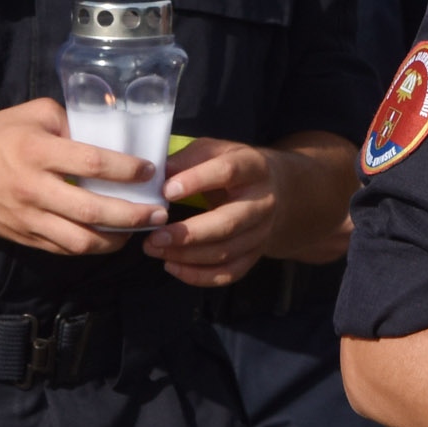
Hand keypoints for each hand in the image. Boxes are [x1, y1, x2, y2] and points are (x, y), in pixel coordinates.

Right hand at [0, 97, 174, 254]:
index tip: (149, 169)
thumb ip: (70, 121)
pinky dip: (92, 248)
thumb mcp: (33, 114)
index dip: (126, 169)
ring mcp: (28, 218)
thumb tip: (106, 134)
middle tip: (159, 211)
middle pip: (93, 211)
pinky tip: (110, 238)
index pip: (91, 164)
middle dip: (133, 215)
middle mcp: (34, 188)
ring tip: (140, 230)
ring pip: (81, 240)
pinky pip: (64, 249)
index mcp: (37, 152)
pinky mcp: (24, 237)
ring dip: (117, 239)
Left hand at [144, 136, 309, 286]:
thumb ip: (186, 159)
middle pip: (228, 223)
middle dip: (188, 234)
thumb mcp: (214, 151)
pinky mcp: (255, 254)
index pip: (227, 172)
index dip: (196, 181)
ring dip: (186, 256)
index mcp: (253, 167)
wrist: (272, 189)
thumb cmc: (232, 167)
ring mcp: (261, 231)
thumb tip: (156, 176)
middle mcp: (262, 201)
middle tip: (154, 237)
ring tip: (154, 249)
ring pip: (225, 252)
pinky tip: (172, 266)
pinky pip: (228, 273)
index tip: (166, 191)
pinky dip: (198, 276)